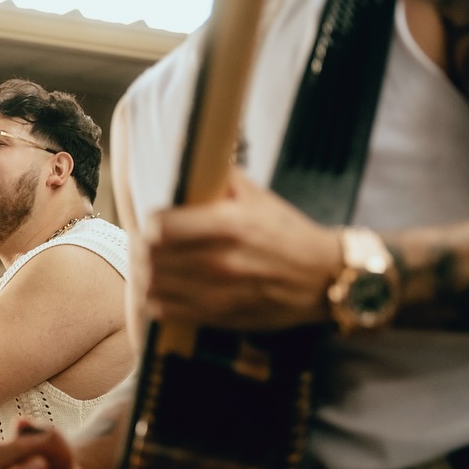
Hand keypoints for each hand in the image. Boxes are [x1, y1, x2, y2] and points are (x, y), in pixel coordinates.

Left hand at [144, 169, 340, 330]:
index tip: (158, 222)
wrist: (323, 279)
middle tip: (150, 244)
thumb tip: (187, 152)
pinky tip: (163, 289)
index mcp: (230, 225)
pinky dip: (155, 299)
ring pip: (152, 284)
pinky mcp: (217, 317)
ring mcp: (217, 293)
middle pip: (151, 256)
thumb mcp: (258, 197)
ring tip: (153, 265)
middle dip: (145, 247)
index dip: (153, 222)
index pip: (161, 226)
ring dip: (146, 273)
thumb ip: (220, 177)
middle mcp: (221, 261)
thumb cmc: (288, 235)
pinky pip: (164, 310)